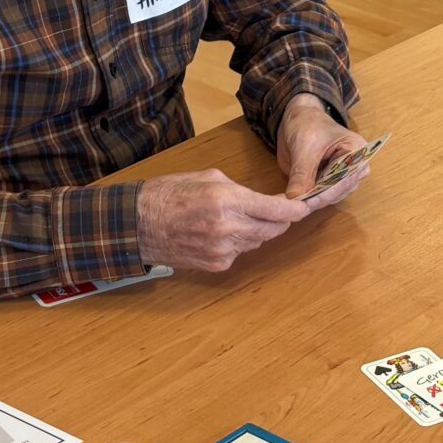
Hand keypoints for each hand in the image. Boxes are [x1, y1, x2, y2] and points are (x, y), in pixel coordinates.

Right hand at [135, 170, 307, 271]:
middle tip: (278, 212)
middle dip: (280, 221)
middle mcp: (228, 227)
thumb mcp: (207, 177)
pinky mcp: (217, 264)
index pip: (276, 211)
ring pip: (258, 241)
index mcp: (227, 200)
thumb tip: (264, 203)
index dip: (295, 210)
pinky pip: (240, 252)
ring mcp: (223, 249)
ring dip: (257, 231)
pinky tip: (221, 233)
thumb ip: (240, 190)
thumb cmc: (169, 194)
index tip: (303, 208)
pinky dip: (239, 243)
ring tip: (237, 218)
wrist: (138, 224)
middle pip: (273, 230)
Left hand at [274, 94, 370, 204]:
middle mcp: (355, 166)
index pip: (347, 177)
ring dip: (316, 202)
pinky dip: (310, 200)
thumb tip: (295, 198)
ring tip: (297, 206)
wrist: (297, 119)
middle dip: (321, 198)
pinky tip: (298, 203)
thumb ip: (302, 173)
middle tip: (301, 207)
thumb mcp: (304, 146)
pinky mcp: (329, 183)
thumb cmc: (307, 124)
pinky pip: (322, 196)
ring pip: (332, 197)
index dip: (329, 190)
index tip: (310, 201)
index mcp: (357, 151)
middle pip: (342, 190)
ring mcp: (342, 176)